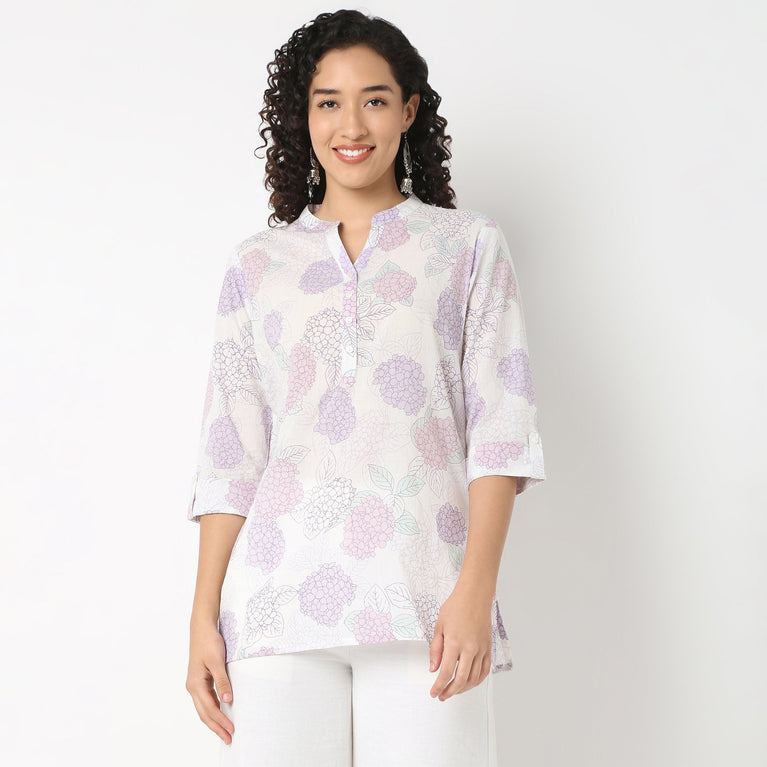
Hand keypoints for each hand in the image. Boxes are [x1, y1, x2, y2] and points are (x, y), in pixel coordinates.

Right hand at [186, 619, 234, 743]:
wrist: (202, 628)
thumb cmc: (209, 642)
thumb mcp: (218, 661)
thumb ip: (222, 682)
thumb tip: (228, 701)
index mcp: (195, 684)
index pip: (209, 709)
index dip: (220, 721)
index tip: (231, 730)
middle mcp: (193, 687)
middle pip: (204, 713)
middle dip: (216, 727)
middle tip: (229, 739)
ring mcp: (195, 684)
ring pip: (204, 708)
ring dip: (215, 720)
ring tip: (226, 730)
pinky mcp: (200, 680)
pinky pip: (206, 699)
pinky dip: (214, 709)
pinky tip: (222, 712)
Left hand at [428, 582, 492, 700]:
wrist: (475, 596)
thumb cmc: (456, 607)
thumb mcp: (439, 626)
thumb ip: (436, 649)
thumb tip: (433, 668)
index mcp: (455, 643)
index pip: (446, 672)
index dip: (439, 686)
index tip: (434, 692)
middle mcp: (470, 648)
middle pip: (461, 680)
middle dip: (450, 691)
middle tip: (442, 695)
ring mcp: (481, 649)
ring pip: (474, 678)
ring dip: (463, 689)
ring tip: (454, 690)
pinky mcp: (488, 648)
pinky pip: (485, 670)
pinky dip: (478, 680)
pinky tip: (470, 683)